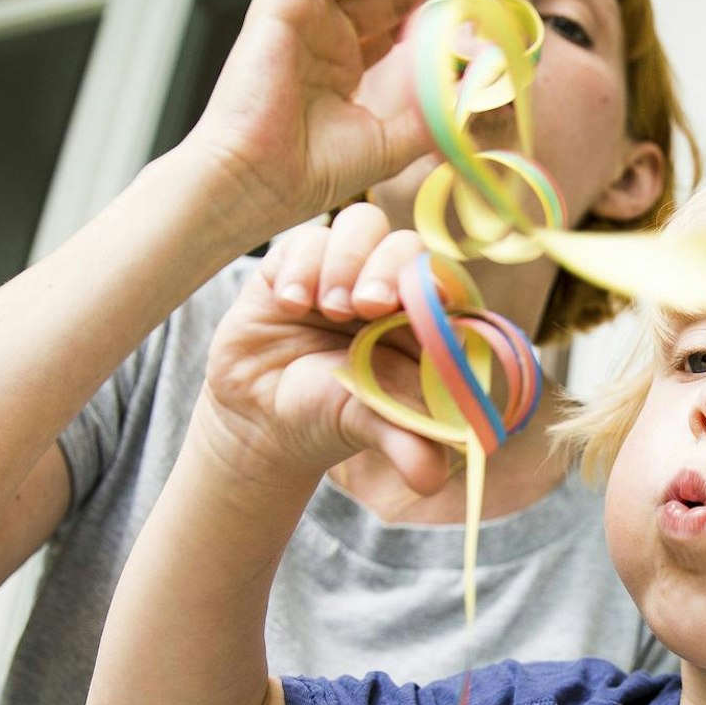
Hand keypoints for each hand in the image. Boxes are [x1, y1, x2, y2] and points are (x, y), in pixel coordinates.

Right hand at [178, 0, 469, 234]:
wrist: (258, 182)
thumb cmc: (310, 174)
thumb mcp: (391, 143)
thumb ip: (432, 116)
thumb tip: (476, 91)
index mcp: (344, 66)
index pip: (400, 20)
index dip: (443, 8)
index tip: (489, 6)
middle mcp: (321, 36)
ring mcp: (298, 16)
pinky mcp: (276, 2)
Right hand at [198, 203, 447, 488]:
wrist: (260, 417)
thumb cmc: (328, 417)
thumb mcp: (368, 427)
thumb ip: (403, 443)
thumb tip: (430, 480)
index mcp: (419, 319)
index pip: (445, 279)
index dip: (436, 283)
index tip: (422, 307)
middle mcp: (386, 286)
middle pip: (406, 243)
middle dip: (388, 267)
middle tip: (367, 307)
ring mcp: (341, 269)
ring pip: (361, 224)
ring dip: (347, 259)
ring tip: (325, 309)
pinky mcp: (294, 264)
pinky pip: (306, 237)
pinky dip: (301, 264)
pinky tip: (290, 303)